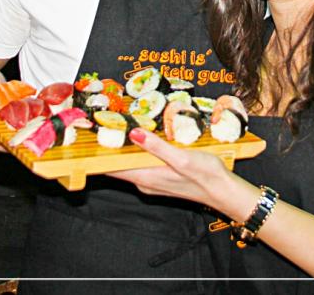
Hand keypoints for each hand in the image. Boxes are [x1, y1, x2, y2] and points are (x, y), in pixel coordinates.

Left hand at [108, 128, 247, 213]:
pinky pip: (142, 164)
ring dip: (124, 148)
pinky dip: (138, 151)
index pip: (111, 169)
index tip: (89, 137)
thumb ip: (157, 147)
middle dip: (110, 146)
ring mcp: (153, 180)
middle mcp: (145, 181)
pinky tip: (141, 138)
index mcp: (146, 177)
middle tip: (103, 123)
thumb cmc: (206, 175)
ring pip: (130, 163)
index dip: (98, 154)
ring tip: (117, 126)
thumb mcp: (182, 158)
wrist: (224, 191)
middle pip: (118, 165)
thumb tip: (133, 134)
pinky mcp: (161, 177)